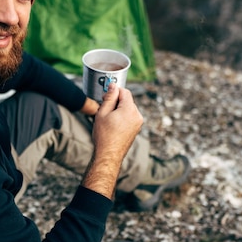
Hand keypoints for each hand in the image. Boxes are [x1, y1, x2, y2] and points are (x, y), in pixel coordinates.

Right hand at [81, 84, 142, 198]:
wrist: (109, 154)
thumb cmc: (104, 135)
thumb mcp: (103, 112)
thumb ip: (109, 97)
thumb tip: (113, 86)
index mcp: (130, 110)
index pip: (124, 92)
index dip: (114, 91)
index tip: (105, 96)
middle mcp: (137, 115)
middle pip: (127, 100)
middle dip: (116, 101)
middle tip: (104, 108)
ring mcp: (138, 123)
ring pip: (128, 108)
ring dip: (119, 109)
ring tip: (108, 119)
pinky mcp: (136, 128)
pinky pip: (130, 116)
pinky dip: (122, 116)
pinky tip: (113, 124)